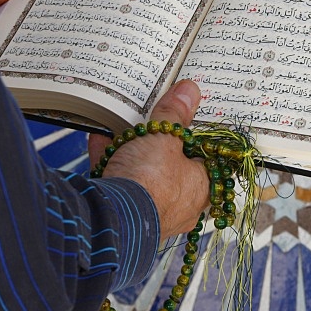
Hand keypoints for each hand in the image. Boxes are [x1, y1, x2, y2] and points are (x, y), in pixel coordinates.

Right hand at [88, 80, 208, 239]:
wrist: (109, 219)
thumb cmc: (151, 181)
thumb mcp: (165, 137)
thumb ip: (175, 115)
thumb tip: (190, 91)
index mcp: (202, 188)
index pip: (208, 158)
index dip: (197, 136)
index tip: (186, 119)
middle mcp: (180, 205)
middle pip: (173, 165)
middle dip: (159, 143)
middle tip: (153, 121)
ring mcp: (151, 210)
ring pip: (144, 174)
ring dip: (132, 149)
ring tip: (125, 126)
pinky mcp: (123, 213)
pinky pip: (120, 182)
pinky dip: (111, 160)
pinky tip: (101, 138)